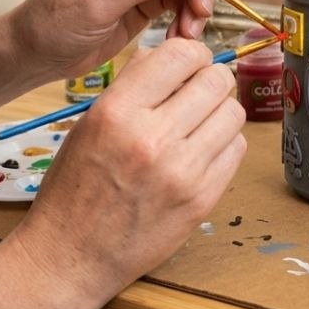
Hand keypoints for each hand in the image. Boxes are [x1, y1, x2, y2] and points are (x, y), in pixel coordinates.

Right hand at [0, 38, 246, 308]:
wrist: (72, 255)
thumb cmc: (75, 187)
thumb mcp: (90, 122)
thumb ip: (131, 83)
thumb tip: (167, 53)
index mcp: (117, 111)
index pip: (181, 54)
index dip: (192, 54)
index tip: (188, 64)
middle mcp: (152, 138)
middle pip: (216, 80)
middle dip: (210, 79)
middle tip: (198, 92)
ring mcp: (182, 171)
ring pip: (234, 113)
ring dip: (220, 111)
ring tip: (199, 123)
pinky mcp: (202, 199)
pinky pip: (237, 149)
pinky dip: (225, 143)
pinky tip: (202, 150)